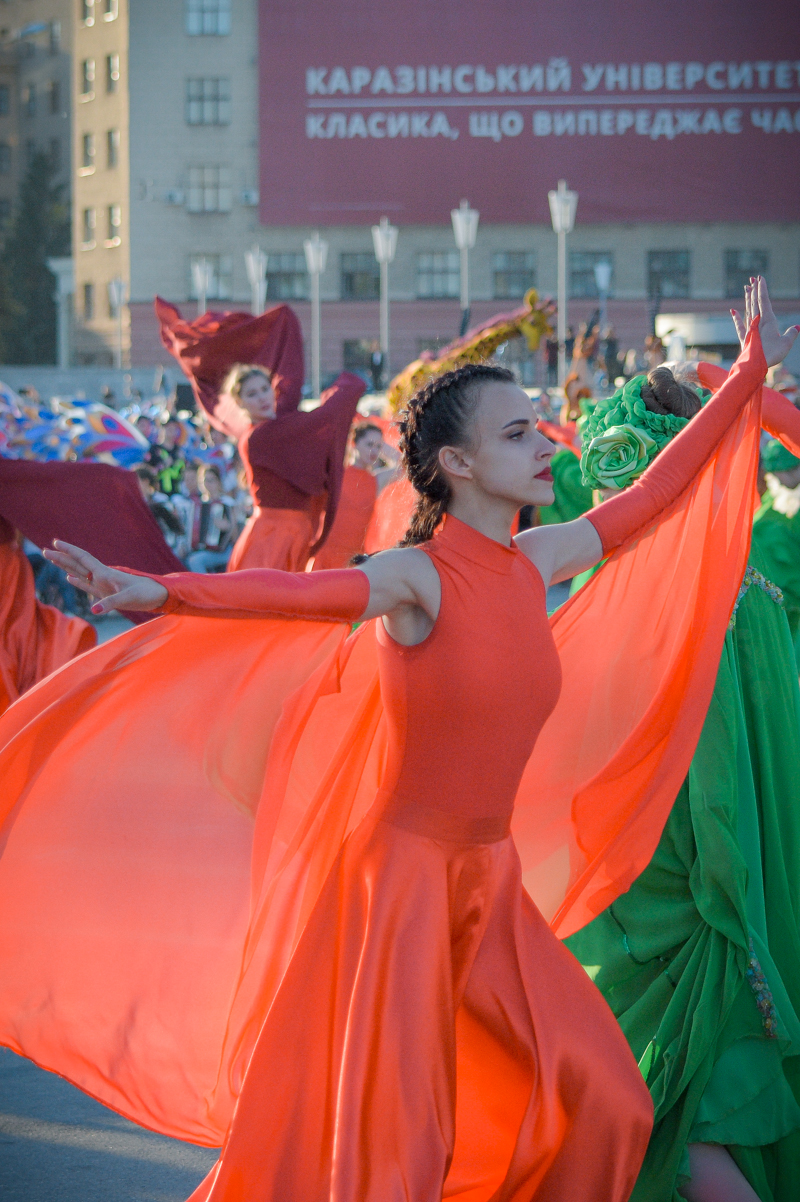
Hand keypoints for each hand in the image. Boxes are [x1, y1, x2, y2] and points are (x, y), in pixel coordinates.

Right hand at [43, 541, 168, 612]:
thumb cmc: (145, 594)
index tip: (55, 542)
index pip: (83, 558)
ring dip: (66, 566)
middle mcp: (102, 576)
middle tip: (44, 550)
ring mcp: (104, 584)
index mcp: (105, 573)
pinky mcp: (107, 593)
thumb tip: (93, 611)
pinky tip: (70, 579)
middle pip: (78, 564)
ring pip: (80, 572)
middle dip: (62, 557)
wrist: (158, 596)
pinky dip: (78, 582)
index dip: (69, 550)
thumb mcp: (128, 598)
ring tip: (52, 559)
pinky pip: (88, 586)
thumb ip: (110, 604)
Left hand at [731, 276, 799, 367]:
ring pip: (747, 310)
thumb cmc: (772, 354)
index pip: (764, 300)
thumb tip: (796, 327)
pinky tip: (733, 310)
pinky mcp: (744, 339)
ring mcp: (749, 330)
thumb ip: (791, 334)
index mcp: (767, 320)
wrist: (754, 366)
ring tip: (746, 288)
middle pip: (754, 302)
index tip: (760, 278)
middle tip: (752, 278)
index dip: (762, 288)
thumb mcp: (786, 343)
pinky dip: (736, 318)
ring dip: (747, 299)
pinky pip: (739, 325)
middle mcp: (756, 322)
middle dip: (754, 290)